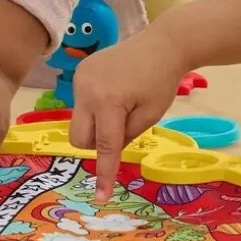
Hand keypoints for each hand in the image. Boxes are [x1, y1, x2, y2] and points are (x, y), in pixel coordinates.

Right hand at [70, 24, 188, 202]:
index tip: (101, 197)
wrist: (162, 43)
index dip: (104, 174)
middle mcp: (86, 91)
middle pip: (80, 138)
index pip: (104, 147)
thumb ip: (126, 137)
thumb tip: (108, 151)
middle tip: (123, 127)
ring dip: (96, 124)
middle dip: (97, 143)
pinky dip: (94, 107)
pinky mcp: (80, 71)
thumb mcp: (150, 115)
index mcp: (108, 102)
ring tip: (122, 104)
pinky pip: (80, 103)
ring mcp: (80, 79)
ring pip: (78, 121)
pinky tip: (114, 91)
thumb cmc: (162, 81)